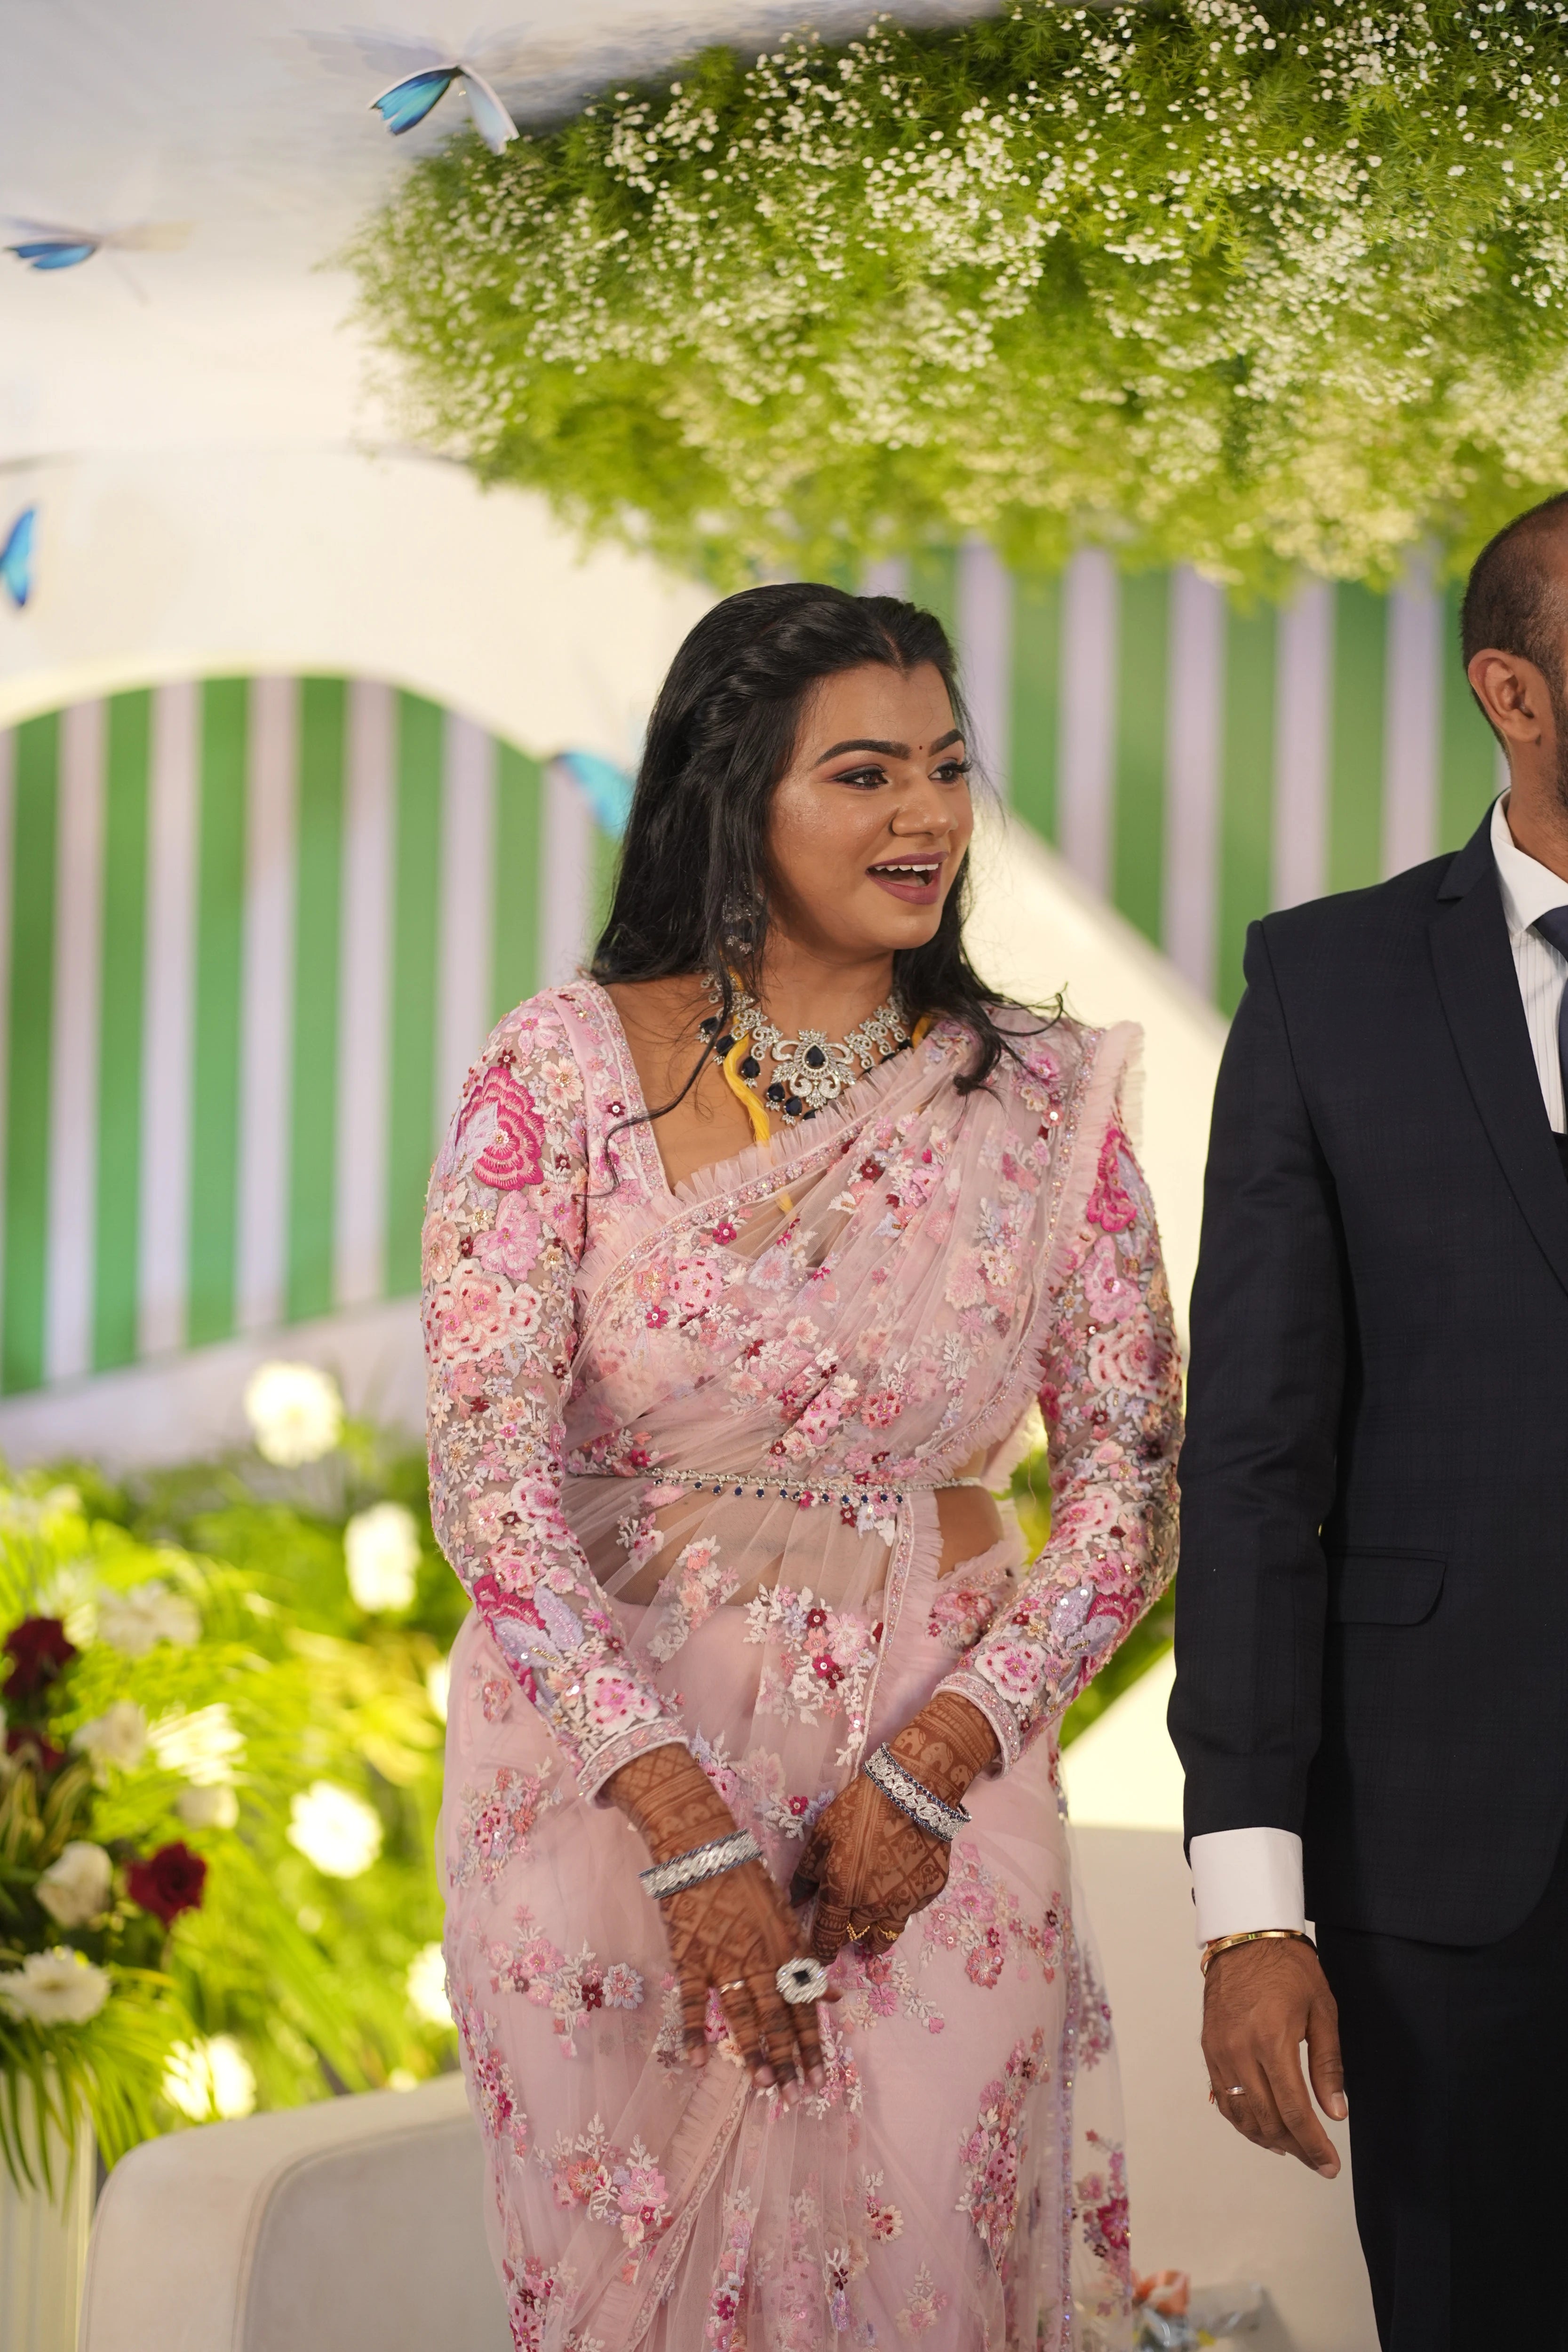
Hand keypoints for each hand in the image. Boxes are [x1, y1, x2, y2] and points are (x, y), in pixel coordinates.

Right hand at [604, 1743, 824, 2099]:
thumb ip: (805, 1960)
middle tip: (796, 2096)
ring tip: (764, 2086)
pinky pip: (691, 2000)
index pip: (804, 2004)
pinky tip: (697, 2061)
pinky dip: (692, 2030)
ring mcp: (723, 1959)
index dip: (813, 2043)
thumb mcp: (782, 1916)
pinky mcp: (690, 1956)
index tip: (821, 2077)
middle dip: (789, 2058)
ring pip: (743, 2013)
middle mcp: (759, 1957)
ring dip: (753, 2051)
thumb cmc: (744, 1880)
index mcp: (784, 1947)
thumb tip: (835, 1997)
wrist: (702, 1847)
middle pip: (778, 2015)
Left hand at [790, 1692, 997, 1963]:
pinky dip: (902, 1904)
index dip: (823, 1949)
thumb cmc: (860, 1809)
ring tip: (873, 1926)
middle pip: (857, 1936)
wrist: (912, 1792)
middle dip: (849, 1933)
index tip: (821, 1955)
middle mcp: (873, 1907)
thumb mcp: (823, 1835)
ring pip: (887, 1934)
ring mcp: (905, 1903)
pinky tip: (900, 1884)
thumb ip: (806, 1873)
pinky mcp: (929, 1893)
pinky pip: (911, 1910)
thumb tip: (795, 1901)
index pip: (828, 1936)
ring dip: (876, 1934)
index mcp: (842, 1894)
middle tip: (848, 1923)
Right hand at [1201, 1937, 1346, 2176]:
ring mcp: (1220, 2051)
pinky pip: (1223, 2099)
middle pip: (1267, 2119)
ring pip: (1241, 2115)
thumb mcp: (1322, 2010)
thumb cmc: (1289, 1967)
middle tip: (1318, 2162)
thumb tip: (1336, 2113)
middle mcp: (1240, 2051)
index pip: (1293, 2109)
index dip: (1313, 2144)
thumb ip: (1328, 2065)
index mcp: (1272, 2040)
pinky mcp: (1209, 2049)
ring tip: (1293, 2148)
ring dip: (1268, 2139)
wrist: (1244, 1935)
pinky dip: (1243, 2121)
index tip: (1330, 2165)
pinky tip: (1262, 2128)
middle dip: (1296, 2147)